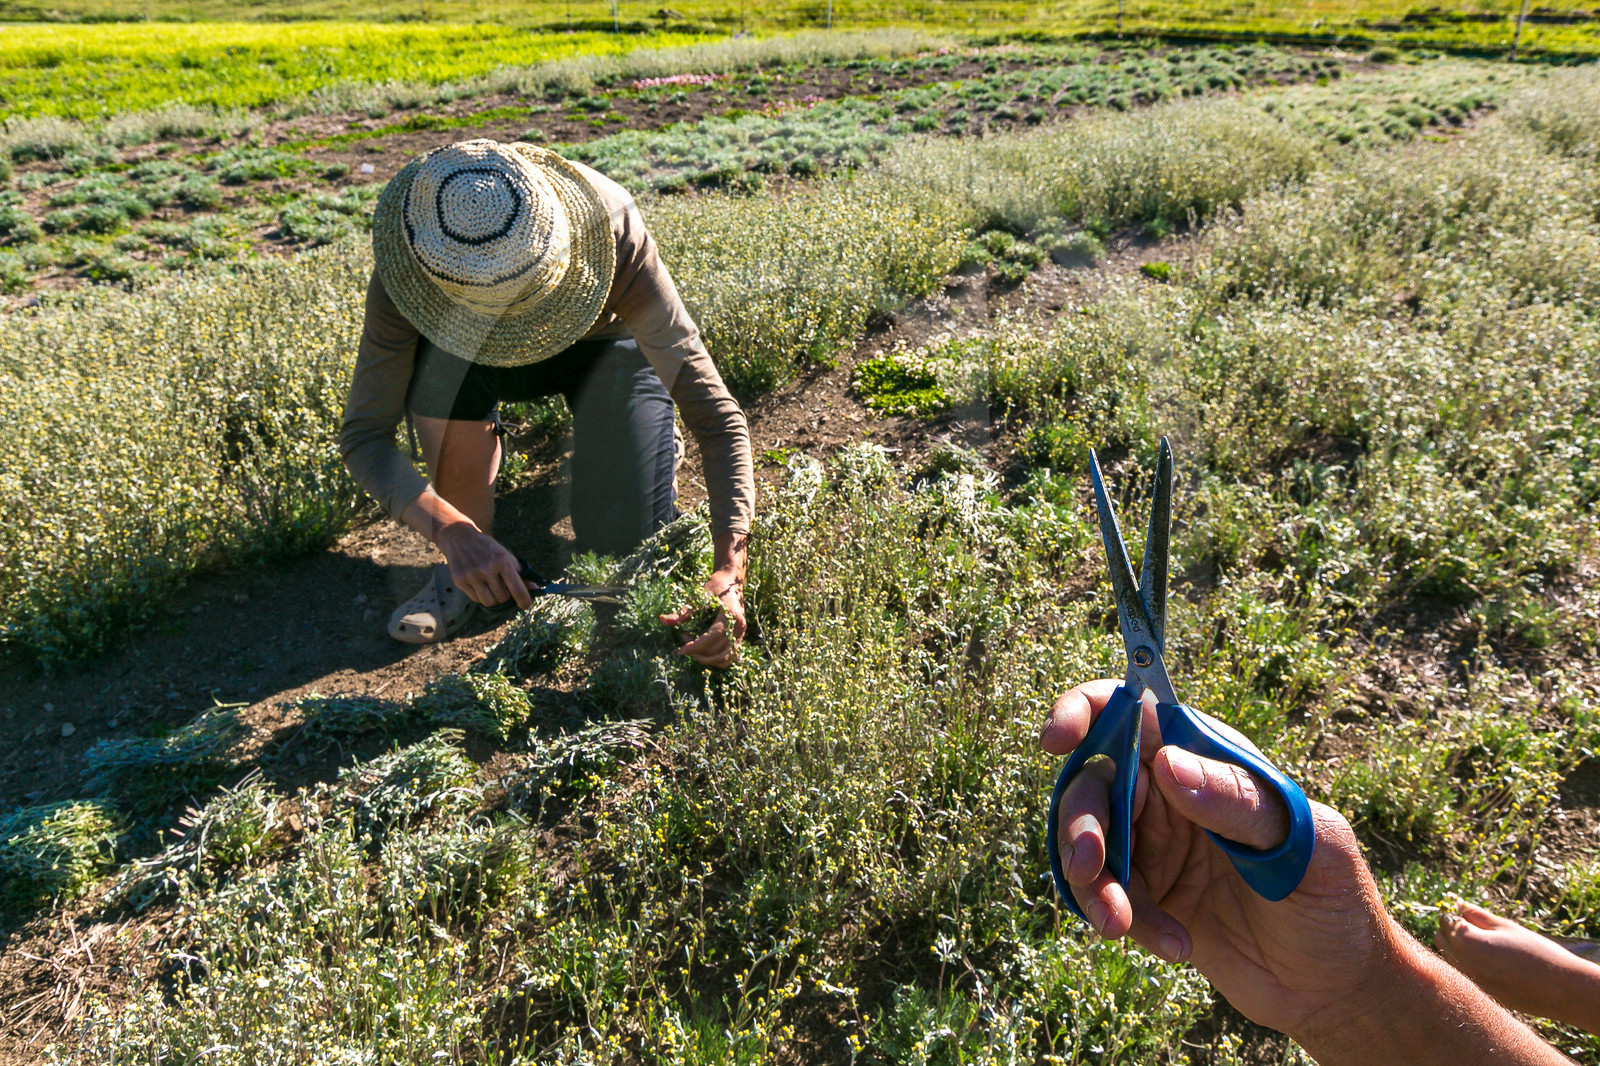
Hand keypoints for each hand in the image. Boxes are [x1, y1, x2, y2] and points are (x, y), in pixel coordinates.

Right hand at [436, 521, 531, 609]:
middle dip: (506, 598)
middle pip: (503, 598)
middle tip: (504, 590)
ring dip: (494, 600)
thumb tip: (536, 590)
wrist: (460, 538)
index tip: (526, 605)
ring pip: (489, 602)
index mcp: (502, 561)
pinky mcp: (459, 581)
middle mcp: (486, 568)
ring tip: (493, 589)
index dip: (524, 600)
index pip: (517, 589)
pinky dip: (481, 596)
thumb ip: (521, 574)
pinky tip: (480, 585)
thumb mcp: (506, 557)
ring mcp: (471, 575)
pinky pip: (476, 599)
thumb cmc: (489, 549)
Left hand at [659, 570, 744, 667]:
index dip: (696, 646)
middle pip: (718, 651)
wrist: (731, 582)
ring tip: (692, 645)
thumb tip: (663, 620)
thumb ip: (683, 611)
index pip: (712, 637)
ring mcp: (741, 634)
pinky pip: (728, 657)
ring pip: (724, 658)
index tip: (681, 650)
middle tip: (684, 638)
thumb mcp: (698, 595)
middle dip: (698, 652)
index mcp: (730, 614)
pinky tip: (701, 648)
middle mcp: (739, 627)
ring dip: (705, 657)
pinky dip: (714, 658)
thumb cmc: (714, 587)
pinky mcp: (739, 639)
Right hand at [1040, 679, 1403, 1043]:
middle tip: (1088, 864)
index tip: (1057, 741)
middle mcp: (1169, 794)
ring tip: (1118, 924)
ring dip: (1092, 882)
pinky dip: (1127, 921)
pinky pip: (1107, 898)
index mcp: (1205, 756)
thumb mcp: (1303, 844)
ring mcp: (1153, 848)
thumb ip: (1236, 802)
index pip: (1131, 709)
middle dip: (1080, 822)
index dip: (1084, 712)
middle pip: (1092, 782)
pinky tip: (1179, 948)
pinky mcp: (1144, 899)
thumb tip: (1167, 764)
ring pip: (1087, 844)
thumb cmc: (1335, 898)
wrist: (1338, 989)